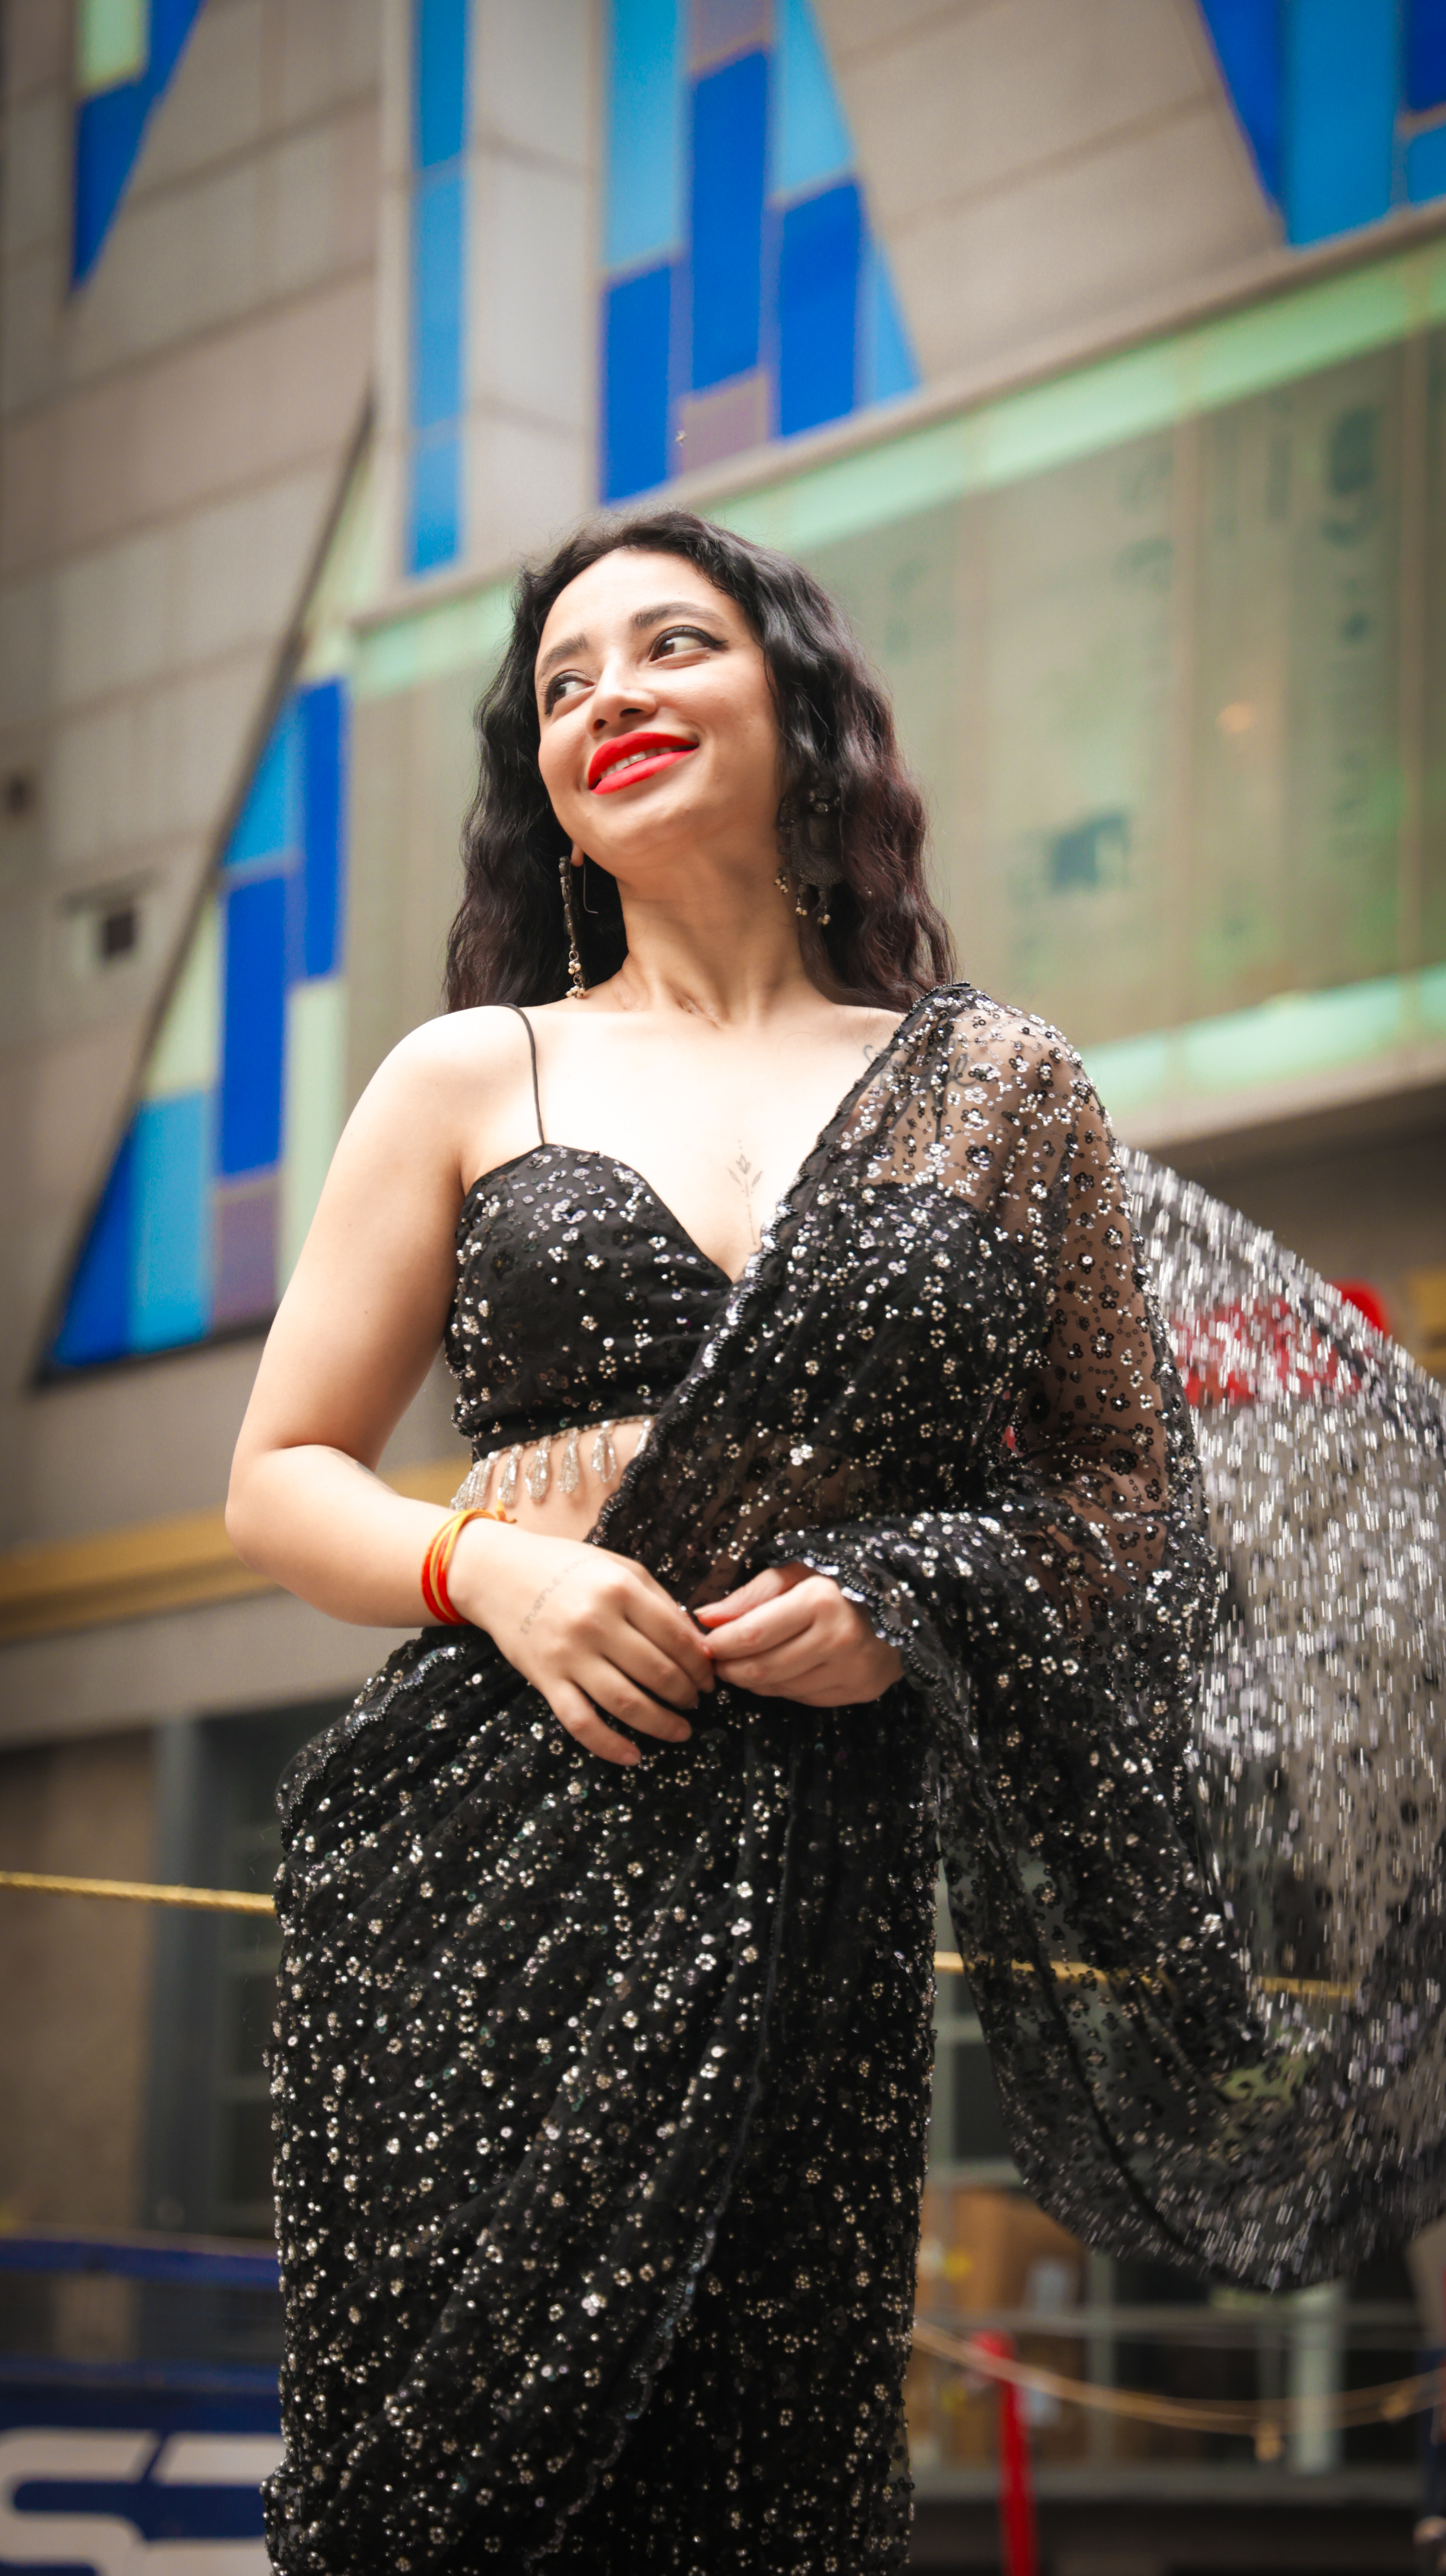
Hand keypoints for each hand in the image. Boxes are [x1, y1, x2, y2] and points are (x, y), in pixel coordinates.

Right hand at [449, 1523, 713, 1766]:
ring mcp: (568, 1655)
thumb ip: (659, 1602)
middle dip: (686, 1694)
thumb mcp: (619, 1568)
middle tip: (696, 1702)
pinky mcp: (545, 1680)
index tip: (710, 1678)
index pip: (677, 1638)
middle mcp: (595, 1622)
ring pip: (626, 1703)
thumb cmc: (567, 1567)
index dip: (700, 1665)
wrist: (499, 1573)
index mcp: (620, 1589)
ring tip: (680, 1730)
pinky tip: (633, 1755)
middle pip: (658, 1673)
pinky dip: (610, 1746)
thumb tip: (698, 1645)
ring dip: (661, 1724)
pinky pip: (581, 1723)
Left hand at [696, 1563, 900, 1705]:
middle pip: (763, 1667)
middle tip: (717, 1661)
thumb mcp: (794, 1574)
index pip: (753, 1634)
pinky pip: (804, 1697)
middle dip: (730, 1668)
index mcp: (820, 1601)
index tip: (705, 1644)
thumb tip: (705, 1618)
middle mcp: (838, 1639)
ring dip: (752, 1680)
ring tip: (743, 1664)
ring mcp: (851, 1669)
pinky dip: (781, 1687)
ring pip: (781, 1687)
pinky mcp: (859, 1690)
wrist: (904, 1603)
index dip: (721, 1644)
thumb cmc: (839, 1582)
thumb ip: (749, 1596)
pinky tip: (778, 1671)